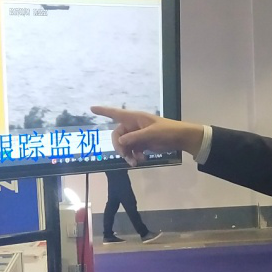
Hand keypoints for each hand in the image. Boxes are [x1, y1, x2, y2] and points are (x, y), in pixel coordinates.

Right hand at [90, 106, 204, 164]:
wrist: (180, 139)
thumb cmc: (167, 131)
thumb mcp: (151, 134)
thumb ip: (134, 138)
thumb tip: (120, 142)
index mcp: (135, 118)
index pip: (116, 113)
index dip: (103, 111)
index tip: (91, 108)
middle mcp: (133, 125)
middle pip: (117, 135)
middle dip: (120, 147)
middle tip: (125, 156)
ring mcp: (137, 135)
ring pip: (124, 145)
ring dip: (127, 154)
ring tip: (135, 162)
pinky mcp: (142, 144)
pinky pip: (132, 150)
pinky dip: (134, 156)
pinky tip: (141, 160)